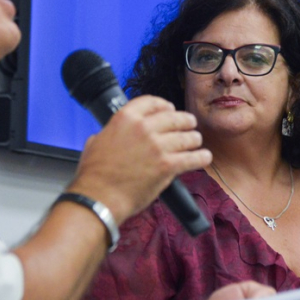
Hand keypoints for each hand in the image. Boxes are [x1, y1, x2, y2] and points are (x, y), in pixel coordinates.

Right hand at [69, 95, 211, 221]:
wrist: (99, 197)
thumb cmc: (94, 174)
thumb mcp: (96, 141)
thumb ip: (111, 132)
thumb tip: (115, 134)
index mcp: (125, 118)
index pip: (152, 102)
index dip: (165, 105)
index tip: (170, 109)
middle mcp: (144, 128)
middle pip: (175, 117)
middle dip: (185, 120)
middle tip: (190, 124)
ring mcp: (158, 146)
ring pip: (187, 137)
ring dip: (194, 139)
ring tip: (196, 141)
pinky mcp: (168, 166)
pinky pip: (193, 158)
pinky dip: (201, 157)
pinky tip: (204, 157)